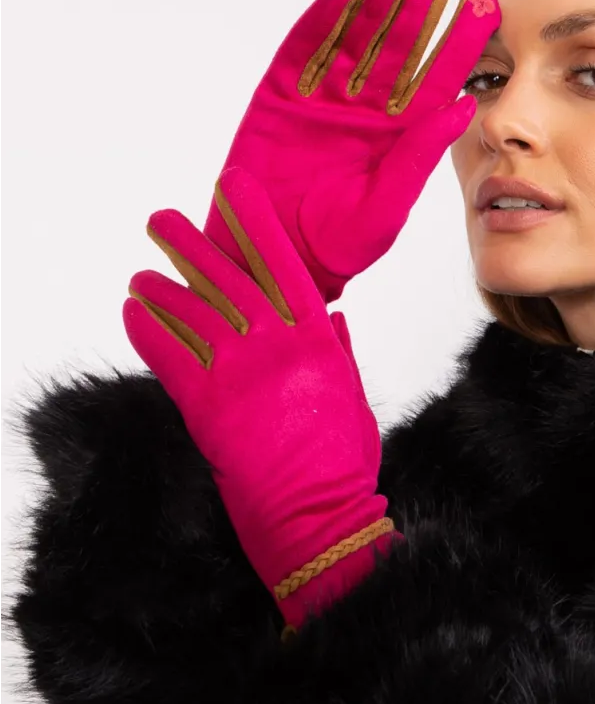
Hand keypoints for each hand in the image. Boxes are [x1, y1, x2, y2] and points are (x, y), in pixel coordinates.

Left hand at [124, 166, 400, 627]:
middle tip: (162, 221)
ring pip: (192, 311)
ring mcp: (242, 373)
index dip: (254, 223)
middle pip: (226, 280)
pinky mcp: (208, 405)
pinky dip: (146, 329)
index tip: (232, 189)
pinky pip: (168, 354)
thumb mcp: (354, 400)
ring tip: (139, 273)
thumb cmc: (343, 467)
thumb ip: (341, 354)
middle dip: (189, 245)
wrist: (320, 514)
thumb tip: (337, 320)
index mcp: (319, 341)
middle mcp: (278, 346)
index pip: (281, 265)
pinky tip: (131, 311)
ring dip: (160, 288)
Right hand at [203, 0, 499, 302]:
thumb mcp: (385, 207)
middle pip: (400, 46)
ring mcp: (324, 99)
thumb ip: (417, 157)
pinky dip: (323, 17)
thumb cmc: (337, 247)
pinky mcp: (281, 96)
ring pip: (356, 36)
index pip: (438, 79)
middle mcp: (368, 110)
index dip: (461, 42)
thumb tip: (461, 109)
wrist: (277, 260)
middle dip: (422, 2)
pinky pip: (305, 48)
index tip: (487, 3)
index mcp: (401, 136)